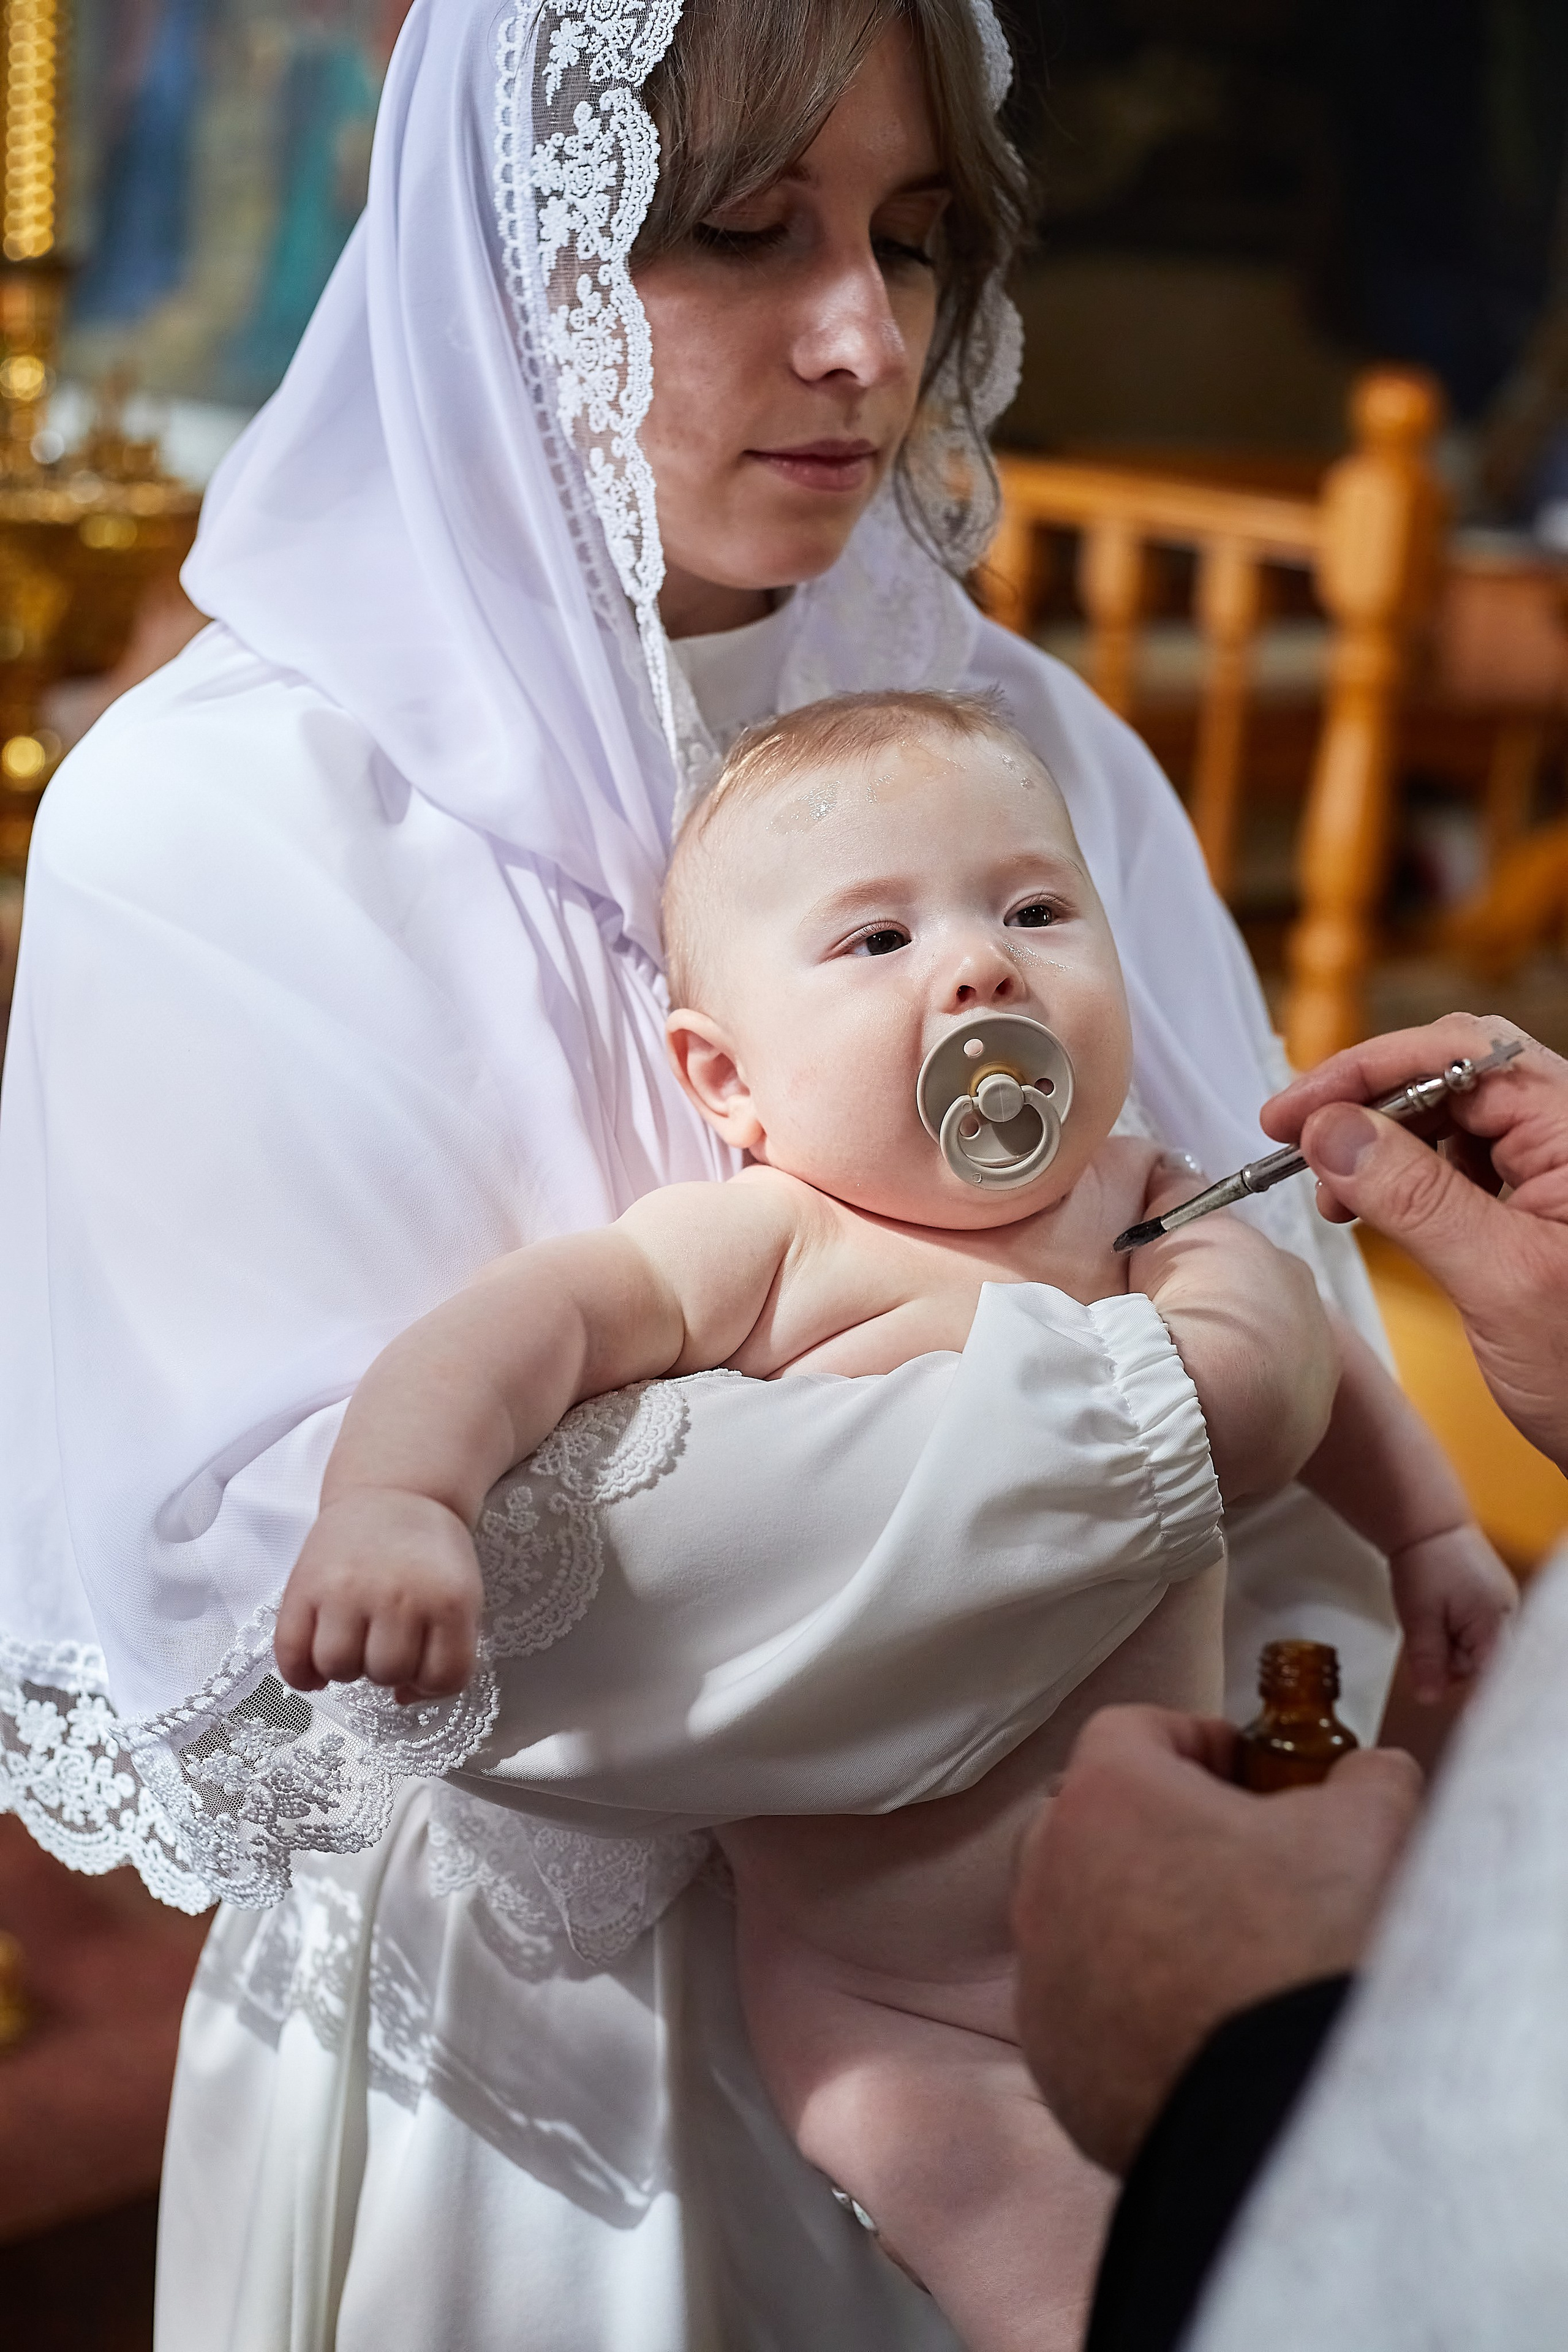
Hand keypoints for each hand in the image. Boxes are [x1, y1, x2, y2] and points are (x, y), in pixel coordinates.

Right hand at [273, 1488, 482, 1699]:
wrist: (395, 1491)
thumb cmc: (430, 1553)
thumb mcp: (461, 1594)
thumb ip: (448, 1649)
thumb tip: (402, 1698)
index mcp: (449, 1601)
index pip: (444, 1678)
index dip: (430, 1685)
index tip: (420, 1668)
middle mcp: (398, 1596)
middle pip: (387, 1674)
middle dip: (387, 1668)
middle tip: (384, 1640)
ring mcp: (347, 1590)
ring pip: (339, 1668)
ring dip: (346, 1668)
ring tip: (353, 1642)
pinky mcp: (305, 1586)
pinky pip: (292, 1654)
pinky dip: (301, 1674)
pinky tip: (315, 1670)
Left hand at [1011, 1705, 1421, 2175]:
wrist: (1281, 2120)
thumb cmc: (1305, 1953)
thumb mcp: (1367, 1834)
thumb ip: (1365, 1781)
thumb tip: (1369, 1776)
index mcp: (1107, 1801)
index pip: (1129, 1730)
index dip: (1193, 1737)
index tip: (1242, 1766)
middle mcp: (1049, 1877)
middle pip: (1090, 1820)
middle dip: (1155, 1824)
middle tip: (1233, 1851)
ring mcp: (1041, 1971)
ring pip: (1079, 1914)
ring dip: (1137, 1912)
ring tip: (1220, 1942)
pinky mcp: (1052, 2055)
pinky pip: (1083, 2004)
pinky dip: (1128, 2000)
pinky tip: (1199, 2021)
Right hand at [1261, 1015, 1567, 1472]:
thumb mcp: (1499, 1280)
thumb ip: (1413, 1196)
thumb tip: (1331, 1131)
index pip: (1458, 1054)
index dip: (1363, 1072)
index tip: (1292, 1113)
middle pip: (1452, 1074)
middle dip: (1366, 1103)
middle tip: (1297, 1141)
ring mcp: (1560, 1169)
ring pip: (1452, 1117)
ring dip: (1380, 1143)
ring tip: (1334, 1193)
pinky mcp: (1542, 1206)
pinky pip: (1464, 1163)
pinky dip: (1405, 1178)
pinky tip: (1372, 1209)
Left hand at [1388, 1523, 1517, 1703]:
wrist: (1425, 1522)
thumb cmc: (1424, 1563)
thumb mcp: (1419, 1618)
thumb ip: (1428, 1661)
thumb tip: (1430, 1700)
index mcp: (1496, 1624)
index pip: (1491, 1677)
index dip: (1469, 1691)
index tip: (1449, 1699)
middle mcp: (1508, 1617)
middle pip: (1481, 1666)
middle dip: (1449, 1662)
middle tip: (1425, 1634)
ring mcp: (1502, 1607)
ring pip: (1475, 1649)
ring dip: (1448, 1645)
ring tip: (1430, 1616)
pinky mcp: (1491, 1600)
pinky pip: (1474, 1631)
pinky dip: (1453, 1630)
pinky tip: (1439, 1613)